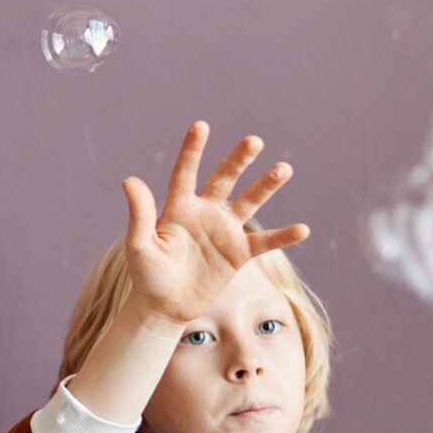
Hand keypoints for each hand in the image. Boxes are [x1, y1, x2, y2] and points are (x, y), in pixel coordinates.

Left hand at [122, 122, 309, 327]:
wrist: (165, 306)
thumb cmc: (147, 275)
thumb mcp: (139, 245)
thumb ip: (140, 214)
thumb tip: (129, 179)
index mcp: (178, 207)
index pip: (185, 173)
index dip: (192, 150)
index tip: (201, 126)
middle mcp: (205, 212)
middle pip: (224, 179)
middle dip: (238, 160)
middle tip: (253, 141)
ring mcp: (225, 231)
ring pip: (249, 201)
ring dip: (266, 185)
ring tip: (283, 168)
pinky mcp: (239, 253)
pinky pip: (265, 241)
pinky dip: (283, 236)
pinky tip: (303, 229)